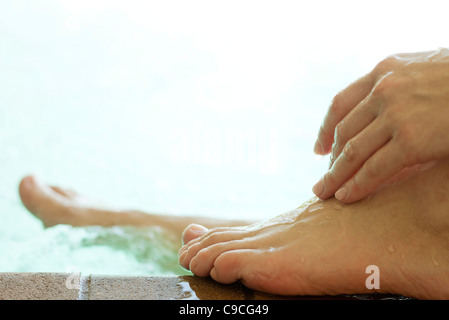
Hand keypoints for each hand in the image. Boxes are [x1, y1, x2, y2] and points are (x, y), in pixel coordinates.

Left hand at [312, 48, 448, 202]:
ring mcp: (396, 114)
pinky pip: (374, 168)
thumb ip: (396, 85)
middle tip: (321, 180)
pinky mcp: (412, 140)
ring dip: (335, 177)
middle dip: (330, 161)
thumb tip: (377, 110)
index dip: (325, 130)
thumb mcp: (423, 69)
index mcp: (384, 70)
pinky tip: (347, 197)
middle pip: (342, 132)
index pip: (340, 103)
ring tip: (325, 193)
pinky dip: (357, 186)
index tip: (319, 150)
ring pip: (352, 152)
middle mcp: (384, 90)